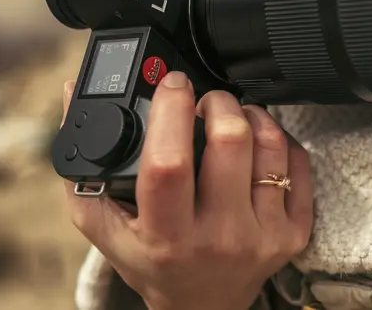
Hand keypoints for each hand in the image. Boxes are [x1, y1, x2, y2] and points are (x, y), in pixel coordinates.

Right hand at [62, 72, 313, 309]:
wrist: (201, 307)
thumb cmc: (152, 261)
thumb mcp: (105, 228)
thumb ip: (84, 166)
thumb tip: (73, 94)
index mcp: (167, 237)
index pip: (170, 164)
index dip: (172, 111)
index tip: (171, 84)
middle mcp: (219, 238)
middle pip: (231, 141)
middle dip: (217, 102)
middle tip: (205, 102)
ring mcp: (263, 236)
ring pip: (269, 144)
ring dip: (251, 115)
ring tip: (232, 118)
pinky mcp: (294, 233)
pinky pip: (298, 163)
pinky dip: (279, 140)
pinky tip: (258, 143)